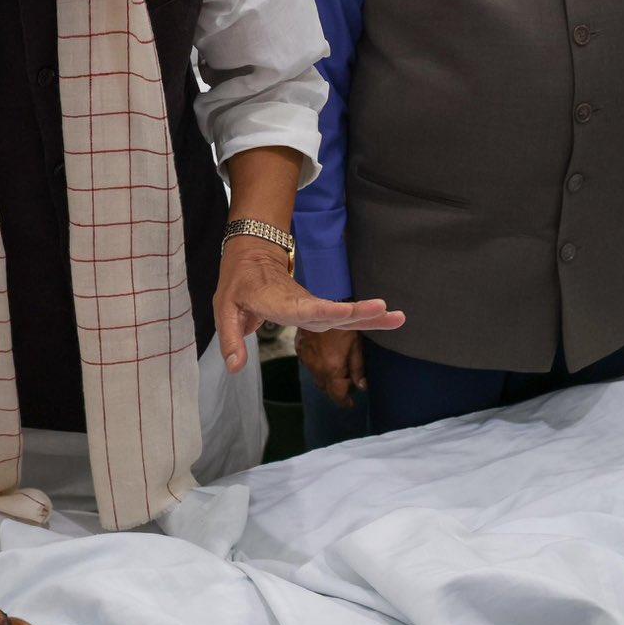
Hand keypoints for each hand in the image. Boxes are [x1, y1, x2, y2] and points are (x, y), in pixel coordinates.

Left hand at [213, 238, 404, 374]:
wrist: (252, 256)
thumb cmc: (237, 284)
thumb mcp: (224, 309)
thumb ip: (231, 338)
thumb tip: (236, 368)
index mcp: (277, 302)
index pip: (303, 308)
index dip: (323, 310)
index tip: (343, 311)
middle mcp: (300, 304)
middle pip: (332, 311)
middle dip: (359, 313)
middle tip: (387, 311)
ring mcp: (310, 306)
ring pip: (342, 314)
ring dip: (370, 317)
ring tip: (399, 318)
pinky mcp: (316, 309)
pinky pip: (341, 315)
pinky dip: (365, 317)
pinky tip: (387, 320)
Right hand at [295, 326, 367, 407]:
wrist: (321, 303)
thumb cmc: (344, 323)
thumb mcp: (356, 344)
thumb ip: (358, 368)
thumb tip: (362, 387)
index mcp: (331, 369)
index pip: (337, 395)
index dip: (345, 402)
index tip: (351, 404)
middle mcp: (316, 368)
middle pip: (327, 389)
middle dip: (338, 390)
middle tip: (350, 385)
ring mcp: (306, 359)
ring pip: (317, 378)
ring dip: (328, 379)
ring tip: (340, 370)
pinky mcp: (300, 350)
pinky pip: (310, 365)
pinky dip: (319, 367)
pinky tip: (326, 357)